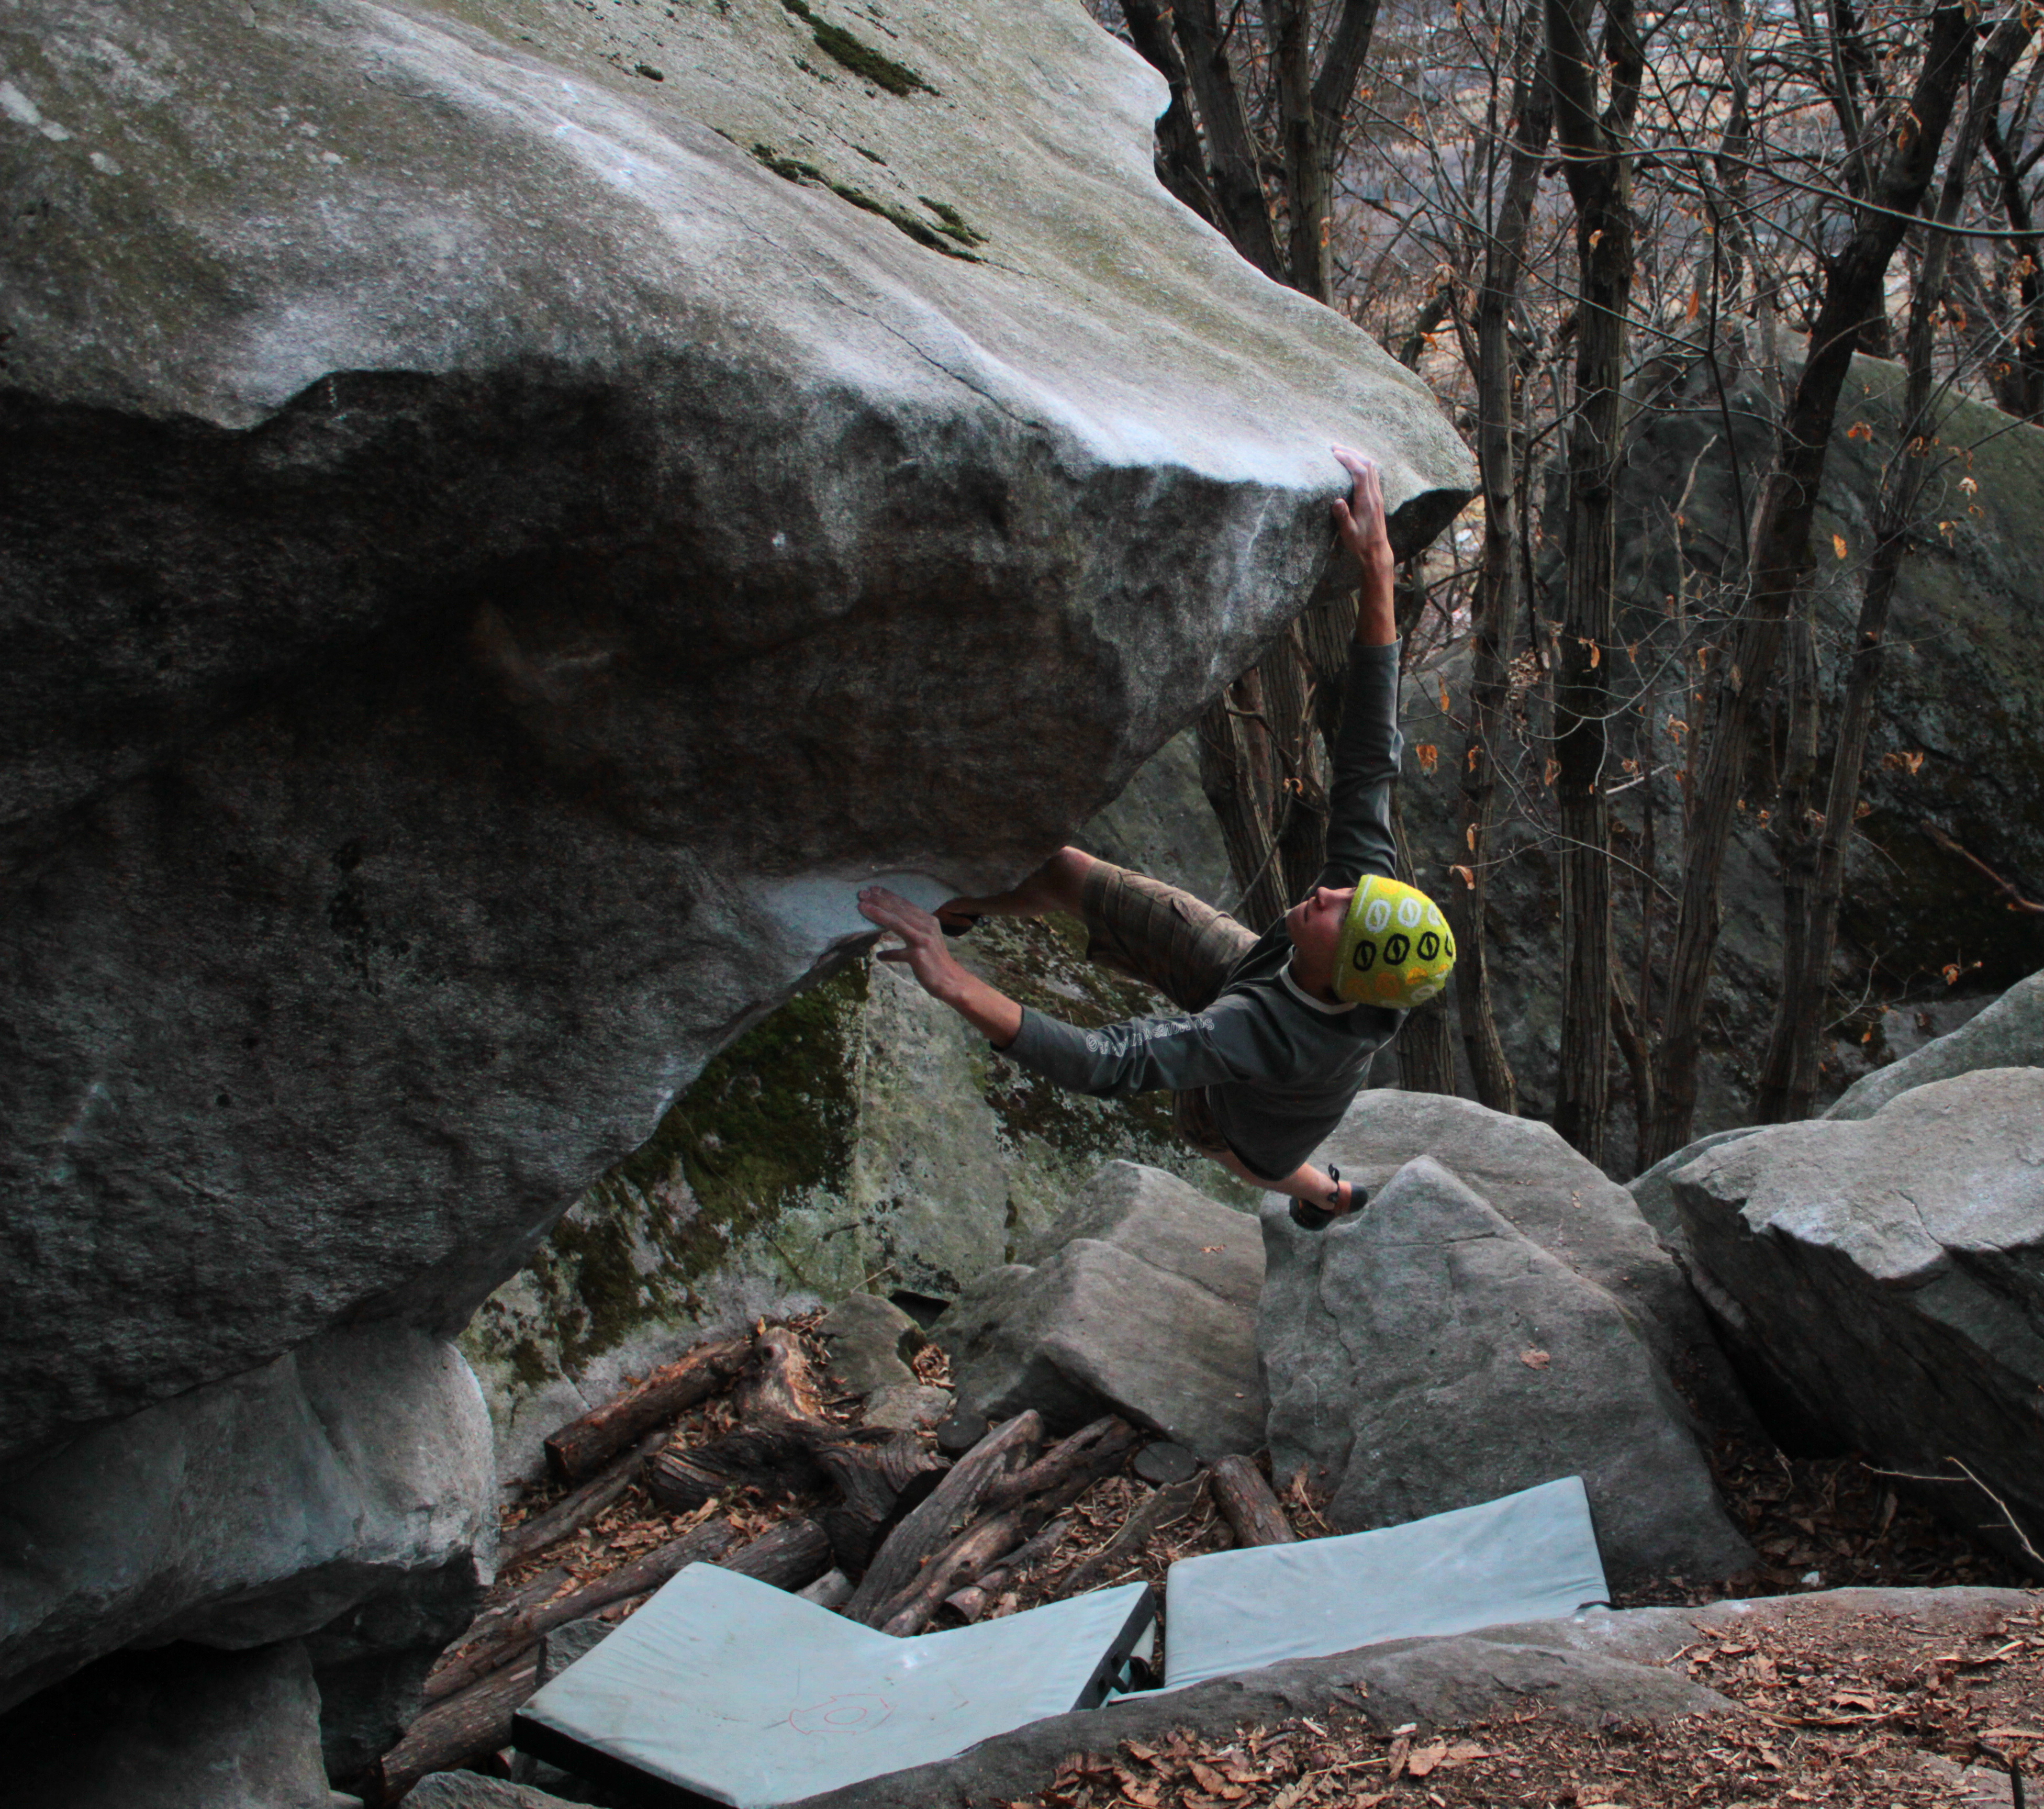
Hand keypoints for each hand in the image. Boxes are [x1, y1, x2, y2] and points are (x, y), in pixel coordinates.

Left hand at [859, 885, 1024, 1046]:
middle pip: (899, 910)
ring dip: (878, 914)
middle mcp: (927, 927)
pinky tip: (879, 955)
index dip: (888, 896)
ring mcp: (923, 940)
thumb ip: (909, 932)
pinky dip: (889, 954)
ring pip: (897, 923)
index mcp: (928, 921)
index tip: (872, 889)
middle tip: (862, 893)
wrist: (950, 980)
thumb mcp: (924, 940)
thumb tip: (885, 929)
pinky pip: (899, 953)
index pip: (905, 904)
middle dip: (879, 900)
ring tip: (862, 907)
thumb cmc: (934, 961)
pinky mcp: (919, 955)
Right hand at [1330, 446, 1392, 576]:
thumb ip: (1342, 516)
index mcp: (1367, 502)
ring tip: (1342, 451)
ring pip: (1371, 468)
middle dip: (1351, 453)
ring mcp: (1377, 495)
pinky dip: (1362, 464)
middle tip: (1334, 447)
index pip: (1360, 473)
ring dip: (1357, 456)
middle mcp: (1374, 495)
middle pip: (1367, 465)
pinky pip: (1372, 474)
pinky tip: (1353, 464)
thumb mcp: (1348, 532)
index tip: (1335, 453)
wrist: (1377, 551)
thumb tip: (1336, 500)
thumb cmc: (1360, 543)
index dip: (1348, 460)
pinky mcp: (1377, 498)